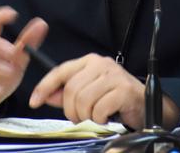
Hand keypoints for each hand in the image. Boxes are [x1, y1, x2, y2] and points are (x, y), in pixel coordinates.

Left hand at [28, 53, 179, 129]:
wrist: (145, 105)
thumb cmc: (116, 98)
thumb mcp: (89, 93)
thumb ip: (67, 94)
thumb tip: (46, 95)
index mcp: (89, 61)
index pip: (60, 71)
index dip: (44, 87)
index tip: (34, 101)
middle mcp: (101, 64)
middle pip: (70, 90)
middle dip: (71, 110)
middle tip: (81, 116)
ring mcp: (113, 75)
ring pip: (83, 100)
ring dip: (87, 115)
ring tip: (96, 115)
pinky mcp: (123, 90)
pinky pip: (99, 109)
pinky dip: (100, 118)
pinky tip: (108, 116)